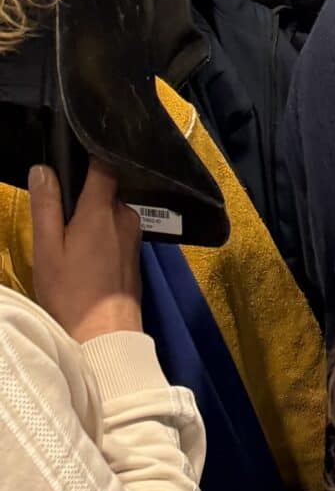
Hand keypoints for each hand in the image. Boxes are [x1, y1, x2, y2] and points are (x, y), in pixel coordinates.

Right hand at [28, 163, 142, 344]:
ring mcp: (134, 234)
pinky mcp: (135, 252)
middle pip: (104, 190)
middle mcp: (124, 216)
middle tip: (59, 223)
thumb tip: (42, 169)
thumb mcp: (47, 249)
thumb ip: (46, 206)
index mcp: (102, 209)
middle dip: (82, 199)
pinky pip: (116, 231)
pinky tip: (86, 260)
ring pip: (110, 213)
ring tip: (70, 247)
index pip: (103, 164)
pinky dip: (101, 237)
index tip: (70, 160)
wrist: (106, 334)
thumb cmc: (71, 293)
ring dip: (91, 221)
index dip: (88, 157)